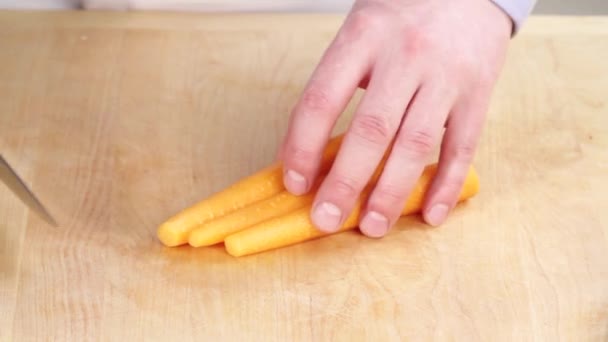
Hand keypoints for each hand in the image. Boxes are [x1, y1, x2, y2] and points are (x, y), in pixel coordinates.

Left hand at [278, 0, 511, 236]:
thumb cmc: (400, 13)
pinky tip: (430, 214)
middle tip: (327, 219)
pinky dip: (445, 185)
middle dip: (345, 182)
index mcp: (363, 37)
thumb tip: (302, 151)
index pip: (322, 99)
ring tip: (372, 227)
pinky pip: (462, 146)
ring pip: (414, 144)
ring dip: (391, 193)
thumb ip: (334, 85)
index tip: (295, 183)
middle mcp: (405, 56)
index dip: (302, 146)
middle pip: (371, 130)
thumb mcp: (359, 33)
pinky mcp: (478, 92)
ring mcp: (445, 75)